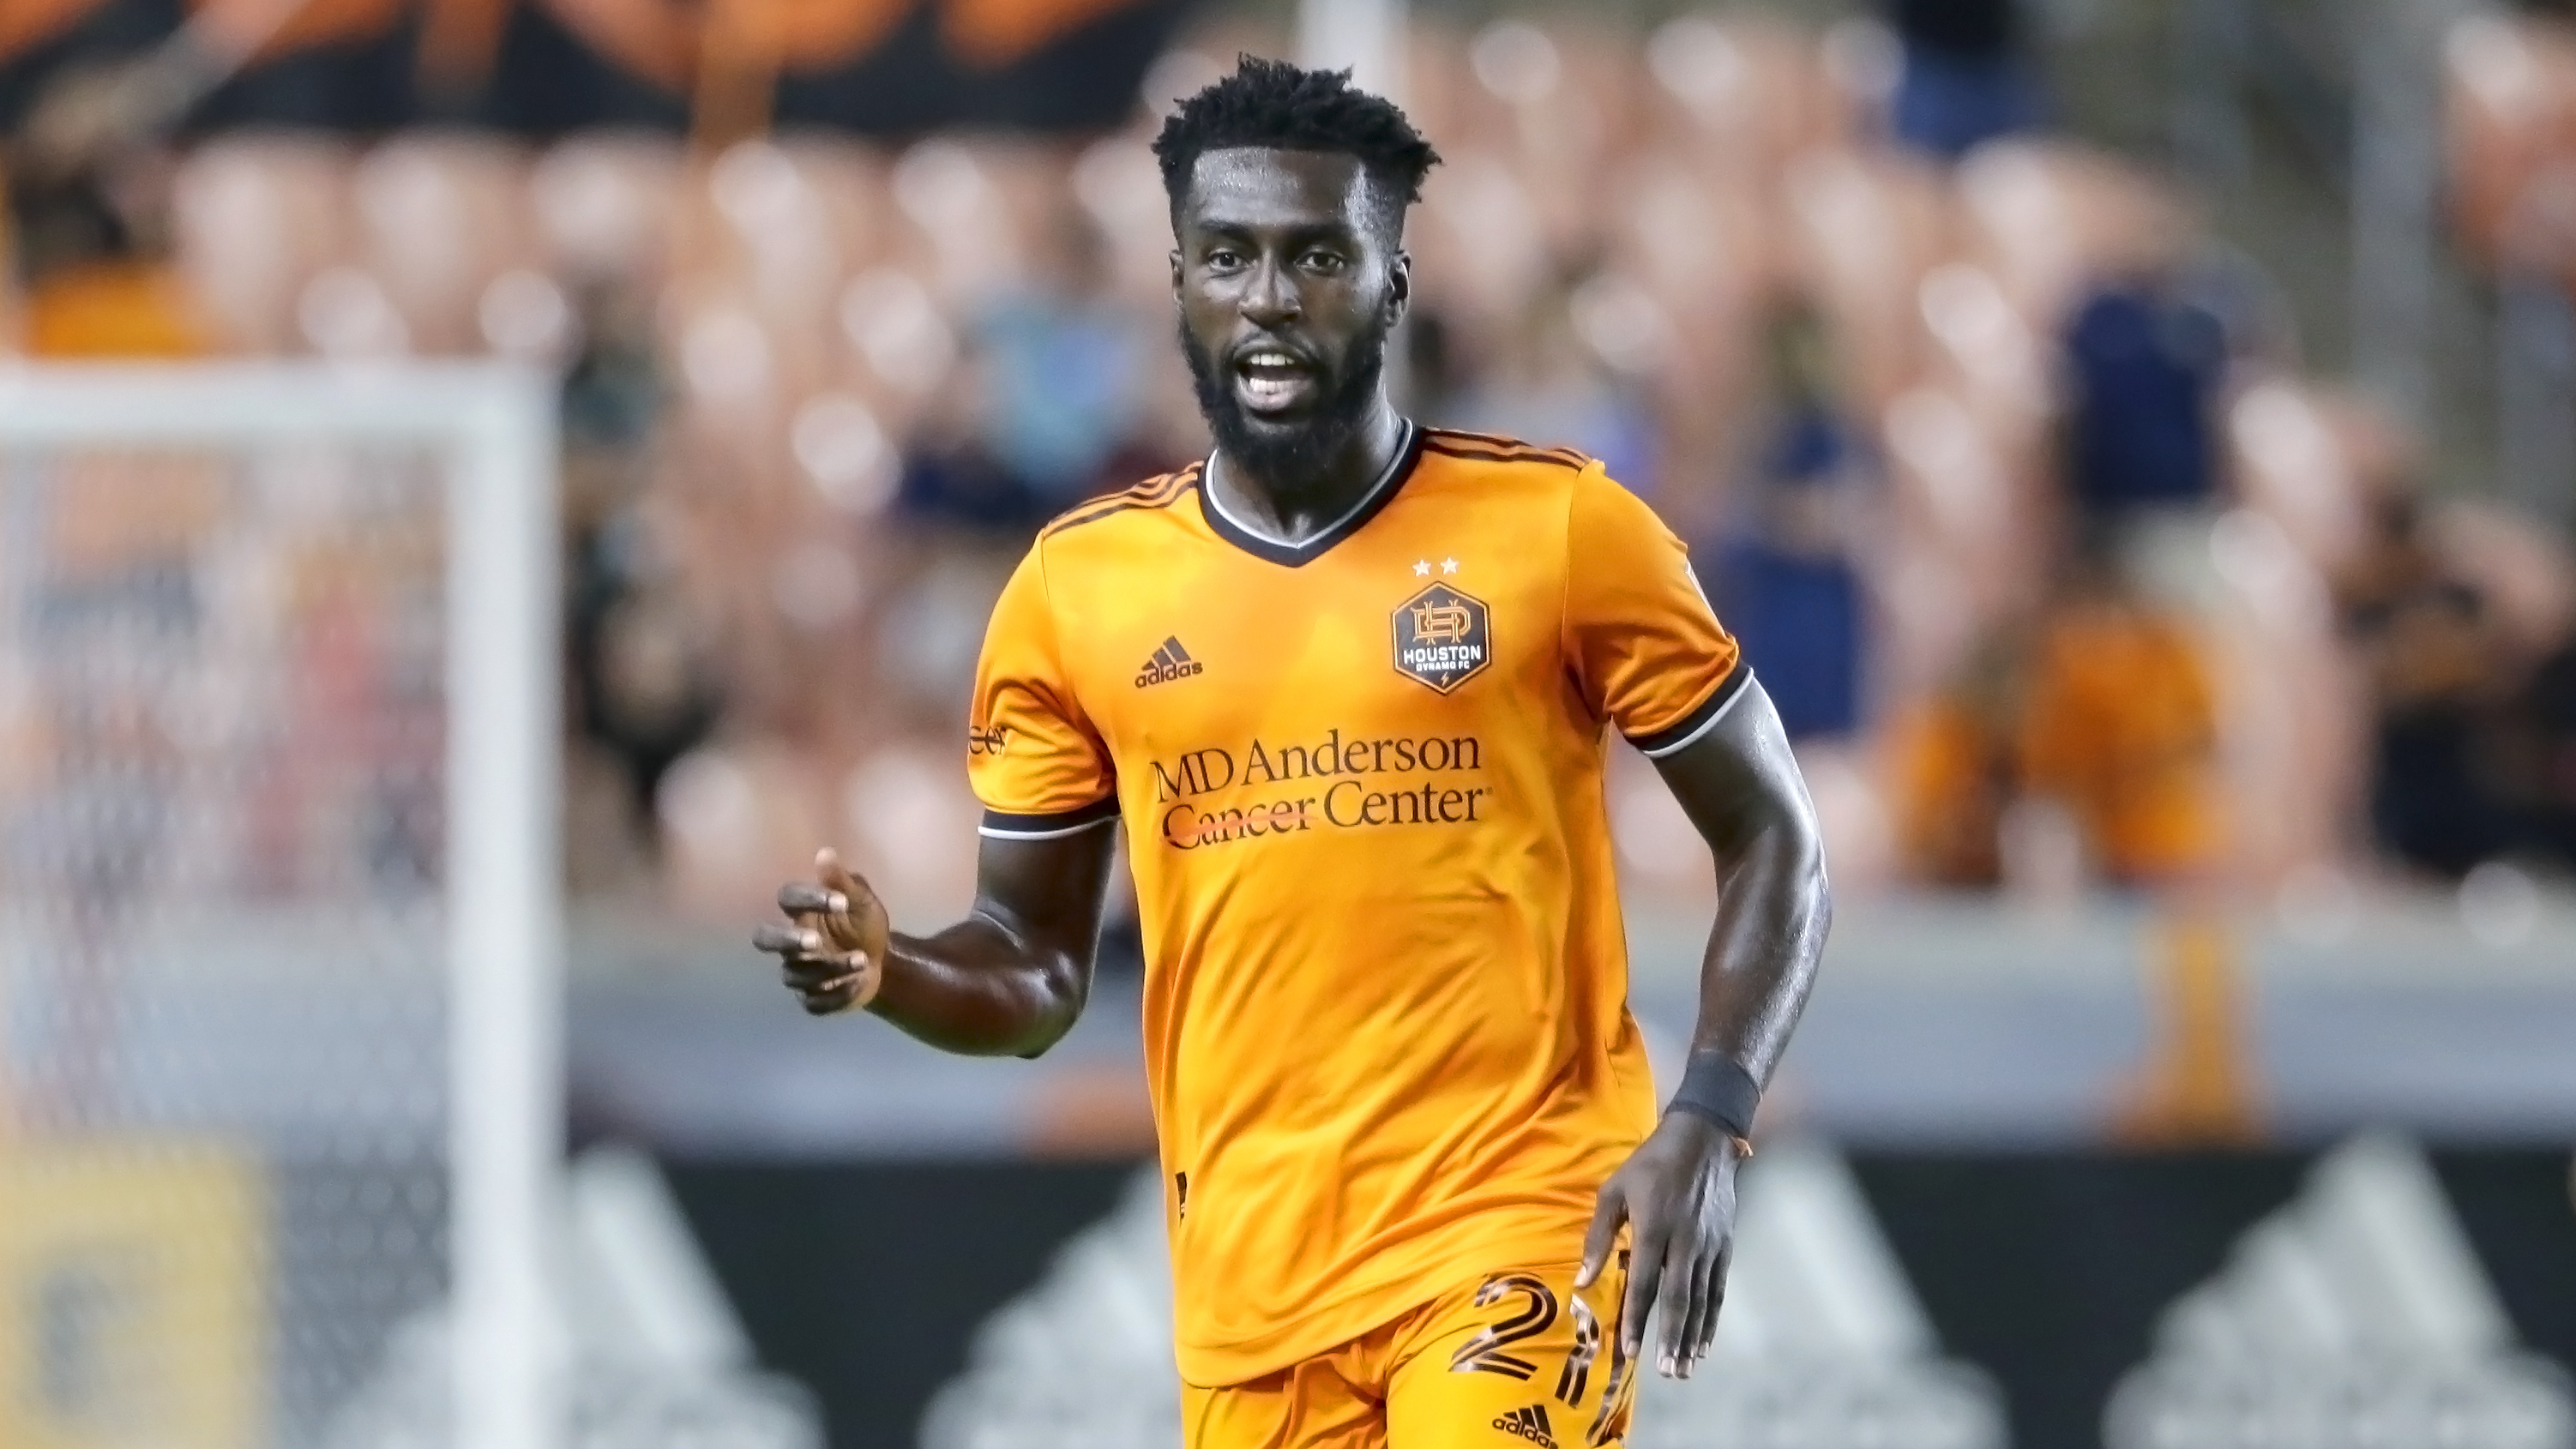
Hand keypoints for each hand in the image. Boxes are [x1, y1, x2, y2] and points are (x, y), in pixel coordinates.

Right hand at [752, 848, 891, 1014]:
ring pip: (796, 974)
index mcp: (801, 913)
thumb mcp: (862, 901)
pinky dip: (838, 993)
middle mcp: (791, 943)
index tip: (841, 902)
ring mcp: (798, 972)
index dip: (808, 898)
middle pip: (764, 939)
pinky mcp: (812, 999)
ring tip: (863, 960)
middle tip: (815, 942)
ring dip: (830, 968)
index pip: (787, 898)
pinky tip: (860, 981)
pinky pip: (814, 1002)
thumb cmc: (865, 925)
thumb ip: (843, 881)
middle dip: (787, 941)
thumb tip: (825, 853)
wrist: (885, 962)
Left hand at [1577, 1112, 1741, 1379]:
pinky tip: (1704, 1343)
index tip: (1629, 1351)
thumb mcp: (1613, 1191)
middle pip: (1678, 1298)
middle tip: (1664, 1371)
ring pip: (1700, 1300)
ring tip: (1683, 1368)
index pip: (1644, 1282)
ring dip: (1691, 1337)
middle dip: (1670, 1338)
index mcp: (1654, 1227)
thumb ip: (1598, 1237)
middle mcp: (1684, 1241)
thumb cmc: (1649, 1165)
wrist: (1703, 1141)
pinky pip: (1717, 1289)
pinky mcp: (1724, 1245)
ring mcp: (1708, 1245)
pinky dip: (1711, 1319)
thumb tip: (1581, 1281)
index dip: (1636, 1318)